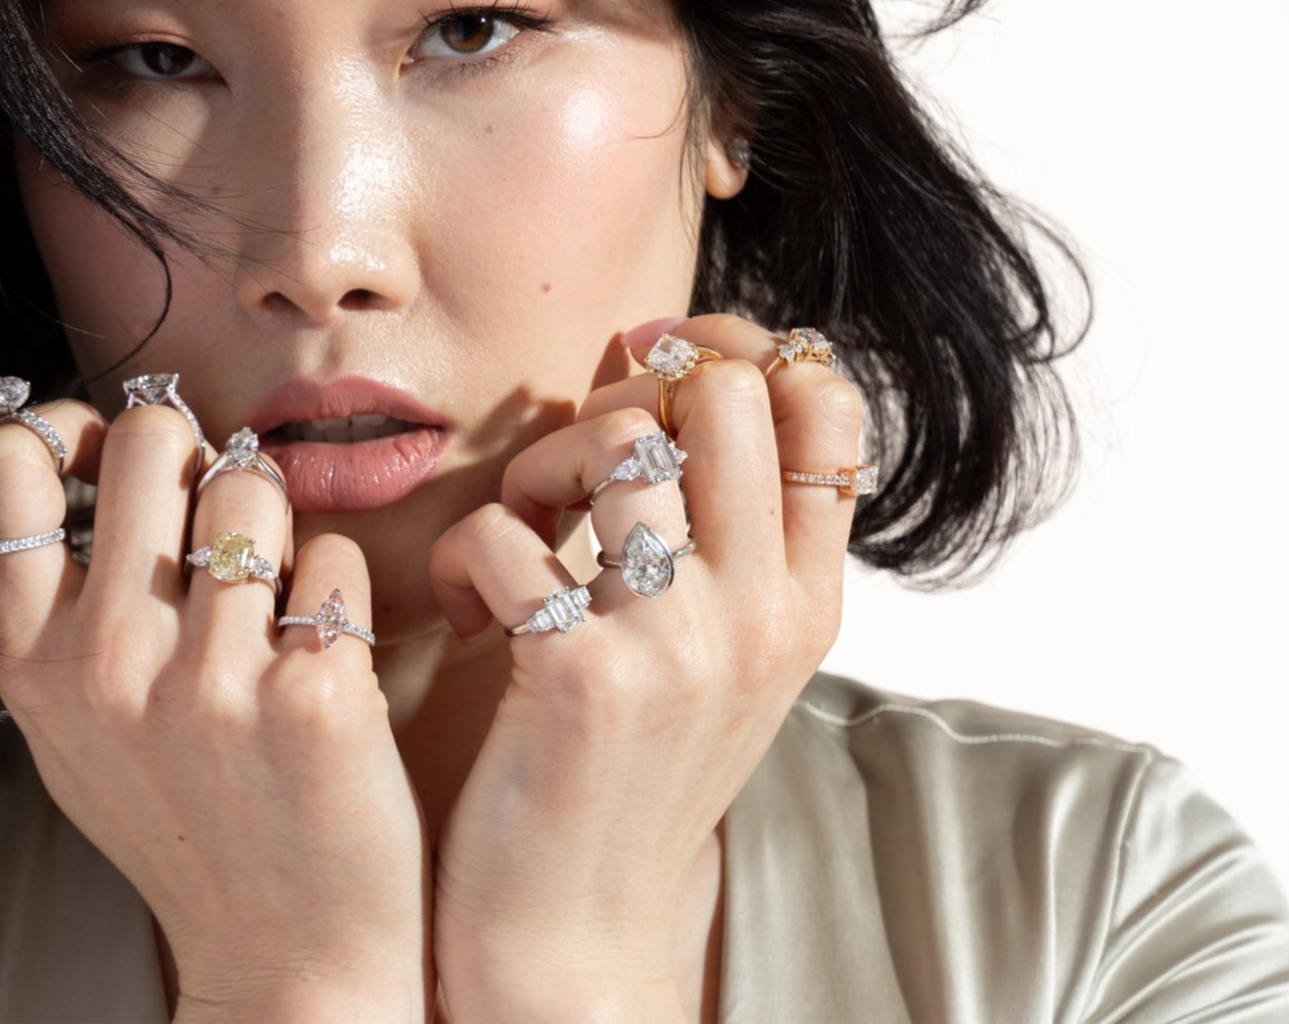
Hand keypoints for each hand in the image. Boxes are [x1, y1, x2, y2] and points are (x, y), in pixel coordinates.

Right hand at [0, 392, 431, 1021]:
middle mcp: (110, 664)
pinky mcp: (311, 694)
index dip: (61, 423)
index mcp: (36, 665)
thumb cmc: (187, 828)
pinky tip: (324, 654)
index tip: (103, 448)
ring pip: (253, 484)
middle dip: (193, 451)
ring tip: (276, 592)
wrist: (284, 958)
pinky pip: (334, 555)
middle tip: (215, 508)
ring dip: (276, 520)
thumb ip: (56, 610)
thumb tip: (56, 455)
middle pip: (150, 436)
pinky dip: (337, 589)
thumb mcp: (76, 731)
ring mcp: (211, 680)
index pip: (9, 464)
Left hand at [425, 315, 858, 1018]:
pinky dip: (464, 557)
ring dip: (538, 465)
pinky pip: (505, 532)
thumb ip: (723, 539)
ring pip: (617, 440)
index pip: (824, 401)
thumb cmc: (623, 777)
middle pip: (725, 392)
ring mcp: (679, 646)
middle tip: (572, 473)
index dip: (730, 353)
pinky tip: (467, 615)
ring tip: (518, 535)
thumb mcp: (716, 659)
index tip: (647, 381)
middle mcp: (762, 615)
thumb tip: (667, 382)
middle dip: (624, 397)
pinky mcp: (579, 678)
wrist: (574, 935)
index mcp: (804, 602)